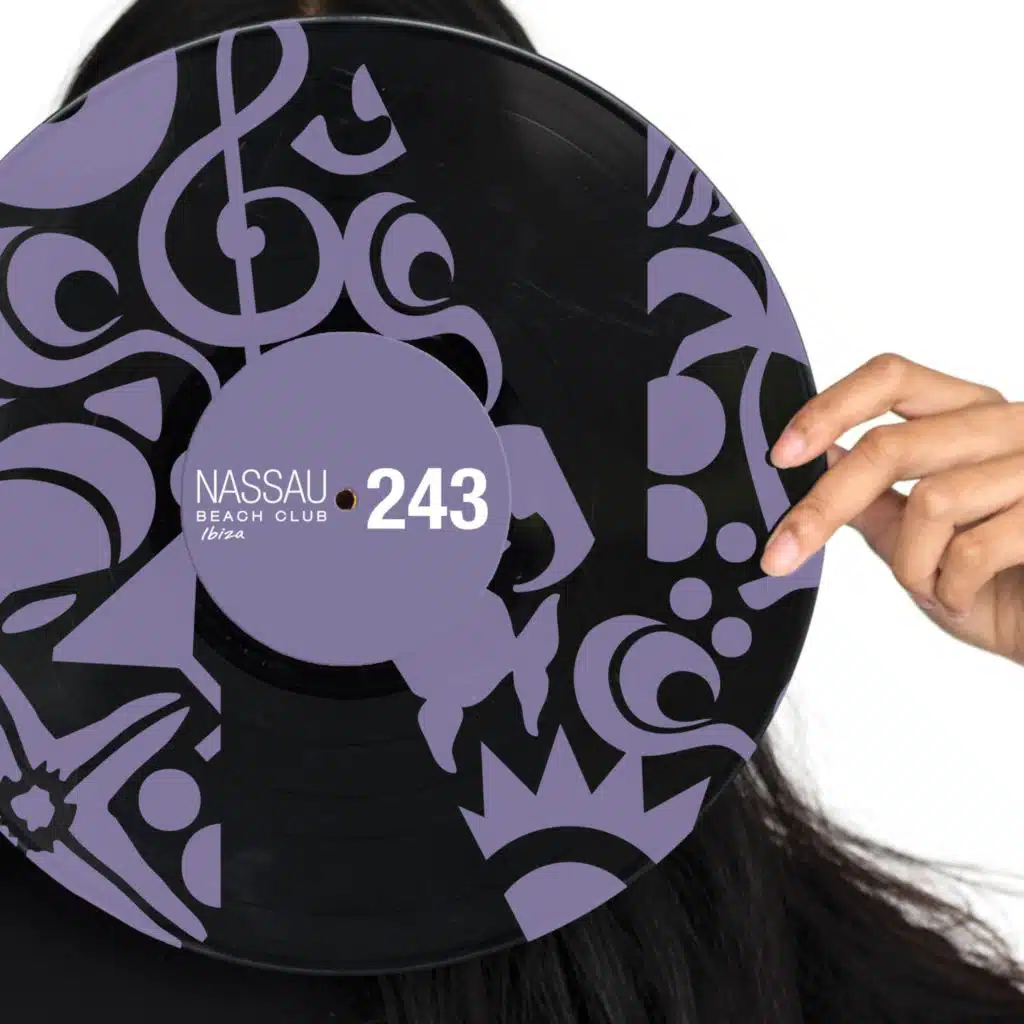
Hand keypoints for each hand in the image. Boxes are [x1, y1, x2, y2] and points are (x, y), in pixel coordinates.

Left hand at [760, 353, 1023, 664]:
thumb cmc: (1002, 586)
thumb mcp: (920, 539)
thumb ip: (874, 496)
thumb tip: (816, 459)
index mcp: (971, 415)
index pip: (891, 378)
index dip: (829, 410)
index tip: (781, 455)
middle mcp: (1010, 425)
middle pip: (888, 445)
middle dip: (823, 508)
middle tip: (780, 554)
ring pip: (930, 501)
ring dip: (911, 564)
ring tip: (932, 588)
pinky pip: (973, 549)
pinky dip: (949, 588)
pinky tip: (962, 599)